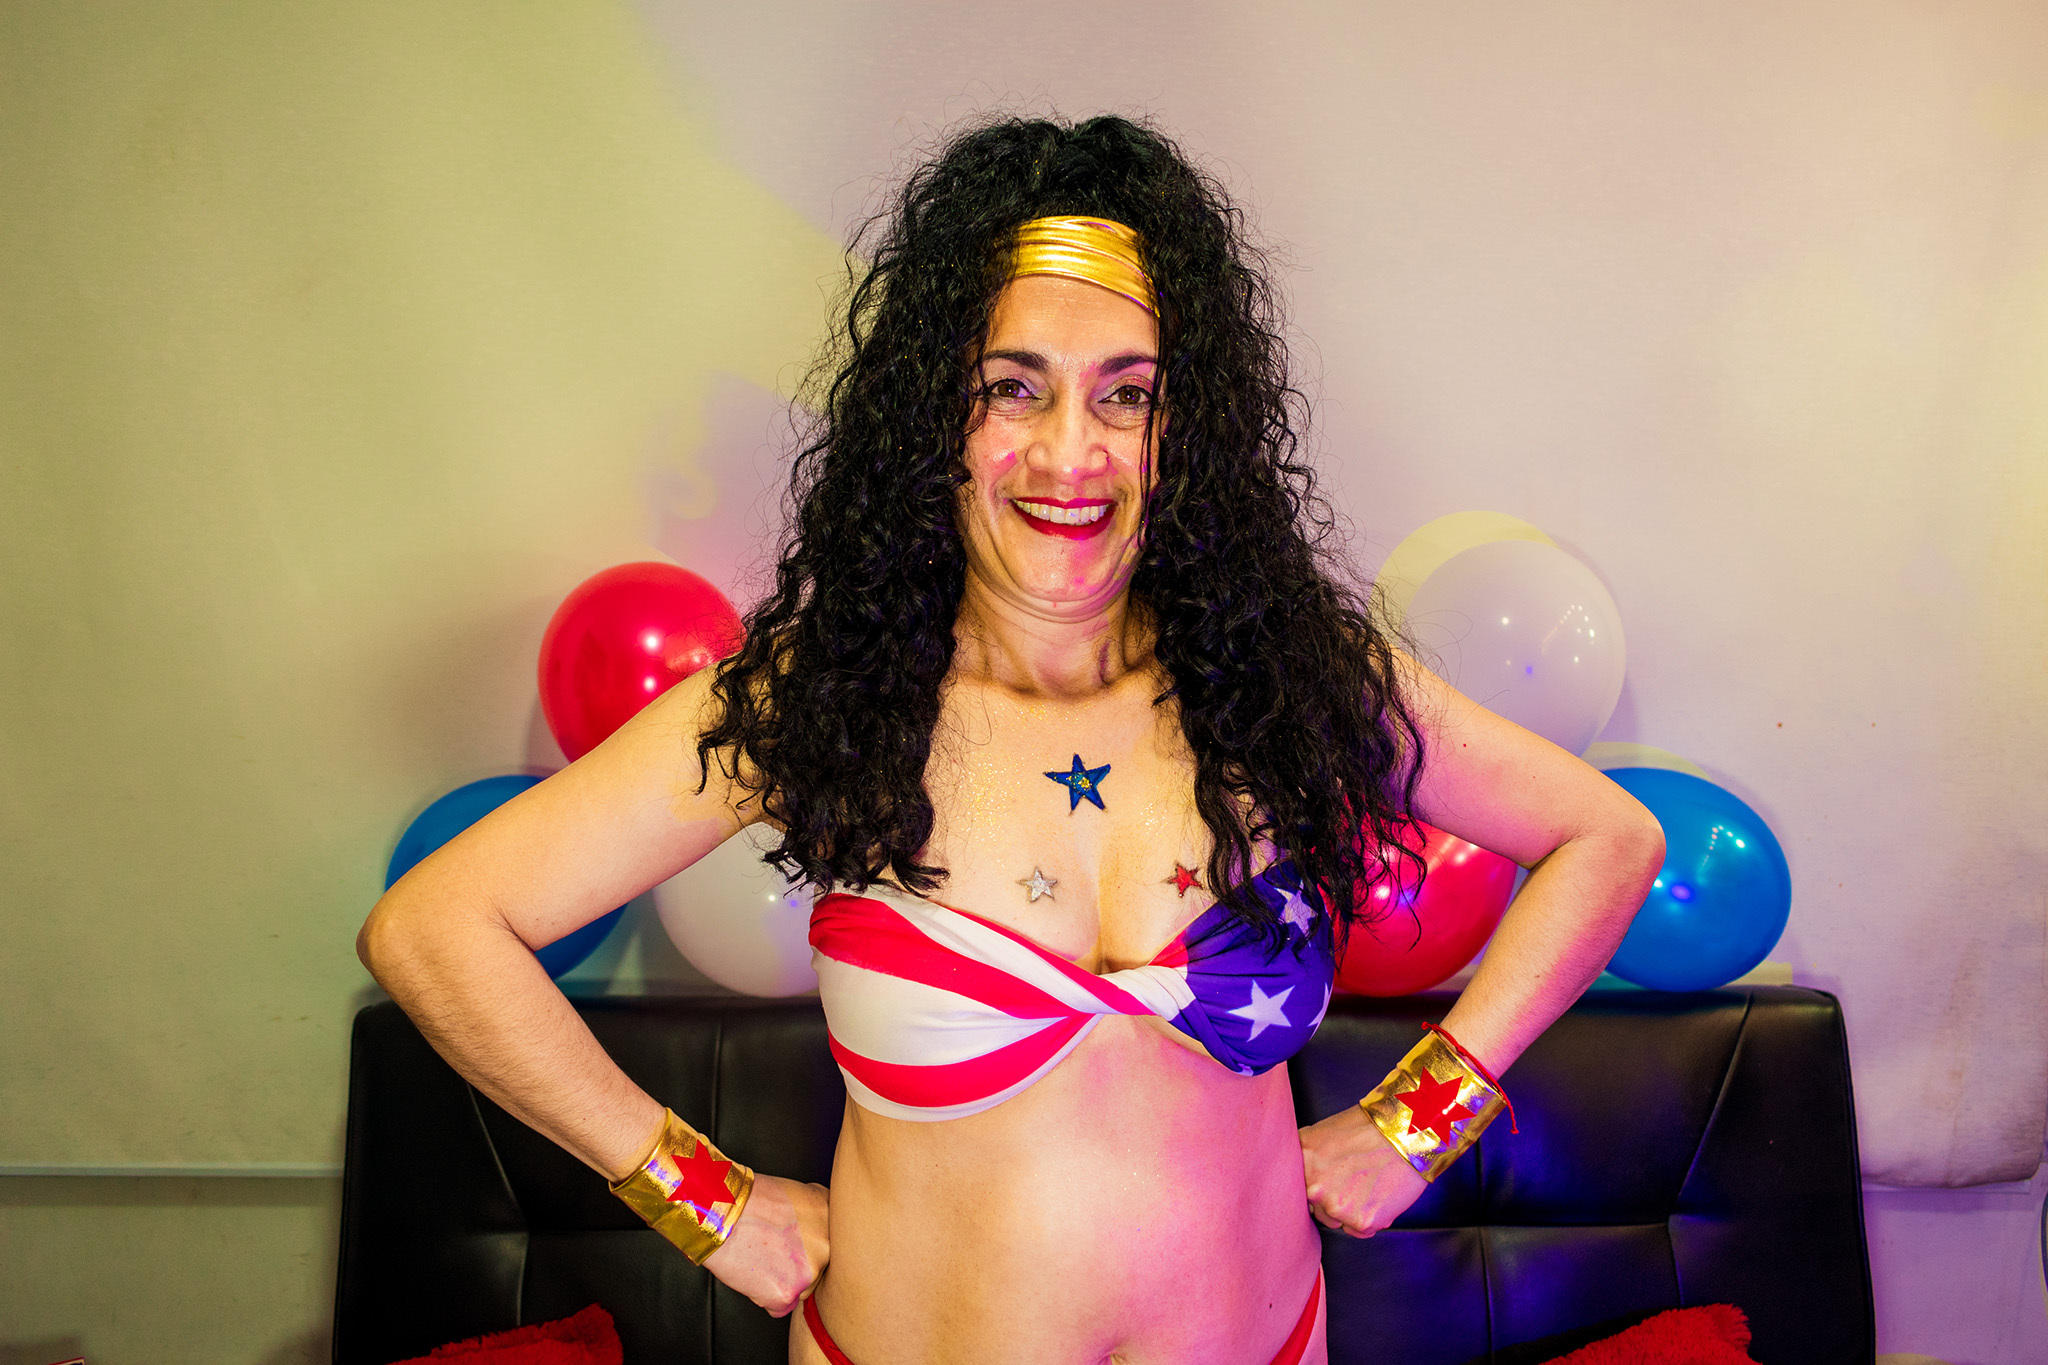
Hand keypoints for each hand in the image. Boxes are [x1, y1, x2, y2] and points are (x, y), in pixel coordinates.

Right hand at [701, 1173, 828, 1316]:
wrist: (720, 1212)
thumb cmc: (750, 1199)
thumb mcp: (798, 1193)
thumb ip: (816, 1217)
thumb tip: (819, 1233)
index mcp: (831, 1217)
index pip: (829, 1243)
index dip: (807, 1242)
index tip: (792, 1238)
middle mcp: (828, 1245)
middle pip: (819, 1268)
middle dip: (798, 1264)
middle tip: (772, 1249)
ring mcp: (810, 1271)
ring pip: (801, 1289)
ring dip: (783, 1282)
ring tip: (759, 1257)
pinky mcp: (787, 1294)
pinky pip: (780, 1307)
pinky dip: (765, 1297)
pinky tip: (753, 1273)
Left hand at [1299, 1104, 1429, 1236]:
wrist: (1406, 1134)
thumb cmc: (1367, 1129)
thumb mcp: (1321, 1133)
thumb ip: (1305, 1159)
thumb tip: (1295, 1177)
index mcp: (1301, 1165)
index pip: (1296, 1191)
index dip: (1316, 1186)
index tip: (1329, 1179)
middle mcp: (1313, 1189)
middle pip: (1317, 1209)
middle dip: (1333, 1200)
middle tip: (1355, 1179)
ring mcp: (1336, 1207)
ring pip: (1337, 1222)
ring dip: (1350, 1211)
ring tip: (1370, 1184)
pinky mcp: (1361, 1222)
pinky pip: (1359, 1231)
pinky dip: (1370, 1219)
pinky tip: (1380, 1195)